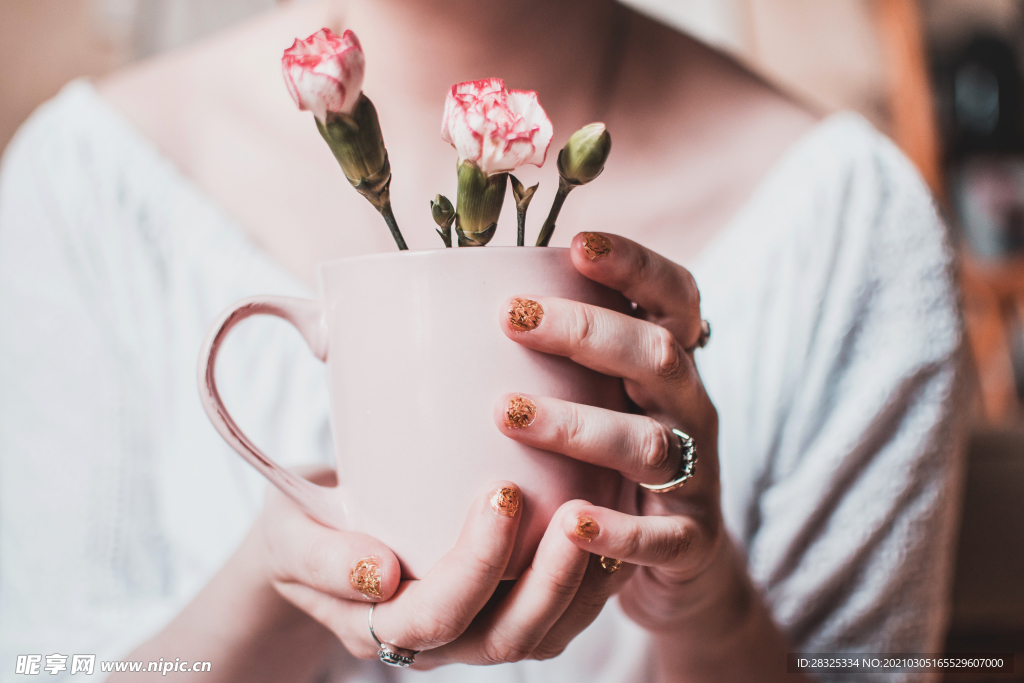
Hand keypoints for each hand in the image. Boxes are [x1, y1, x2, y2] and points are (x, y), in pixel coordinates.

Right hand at [257, 468, 632, 668]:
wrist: (317, 541)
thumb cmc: (302, 528)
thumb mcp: (291, 536)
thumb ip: (321, 557)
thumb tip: (376, 575)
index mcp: (380, 627)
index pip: (438, 616)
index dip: (476, 565)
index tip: (502, 492)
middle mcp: (435, 643)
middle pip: (504, 638)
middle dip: (546, 579)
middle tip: (573, 510)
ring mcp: (473, 631)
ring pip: (542, 635)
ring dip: (578, 583)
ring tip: (602, 515)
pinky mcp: (502, 609)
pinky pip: (559, 615)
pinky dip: (591, 579)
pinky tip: (610, 526)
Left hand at [497, 232, 730, 634]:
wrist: (679, 559)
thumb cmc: (609, 464)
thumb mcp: (597, 400)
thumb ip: (547, 360)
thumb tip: (424, 315)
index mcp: (669, 367)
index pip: (673, 298)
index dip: (635, 266)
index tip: (577, 244)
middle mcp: (689, 409)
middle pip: (658, 356)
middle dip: (587, 331)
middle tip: (511, 317)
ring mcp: (697, 476)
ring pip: (649, 442)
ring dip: (577, 424)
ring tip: (506, 413)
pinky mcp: (691, 541)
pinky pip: (660, 537)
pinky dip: (616, 528)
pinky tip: (567, 520)